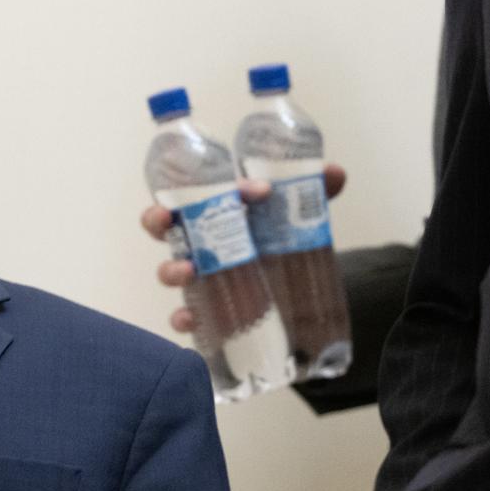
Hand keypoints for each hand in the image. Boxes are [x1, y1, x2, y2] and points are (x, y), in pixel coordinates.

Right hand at [138, 162, 346, 333]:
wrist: (296, 284)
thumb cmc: (280, 238)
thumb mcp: (298, 214)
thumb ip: (315, 192)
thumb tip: (332, 172)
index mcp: (217, 208)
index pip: (205, 188)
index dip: (221, 184)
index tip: (257, 191)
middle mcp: (200, 240)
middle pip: (164, 226)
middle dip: (157, 219)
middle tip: (166, 217)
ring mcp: (200, 275)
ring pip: (170, 270)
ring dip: (171, 269)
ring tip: (188, 270)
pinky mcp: (208, 308)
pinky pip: (186, 314)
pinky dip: (183, 318)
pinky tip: (190, 317)